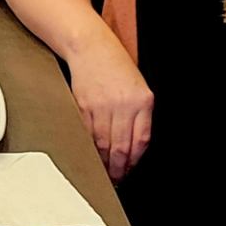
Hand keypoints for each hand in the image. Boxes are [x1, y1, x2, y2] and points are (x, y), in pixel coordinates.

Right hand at [67, 34, 154, 180]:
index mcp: (142, 101)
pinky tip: (91, 154)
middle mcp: (123, 105)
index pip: (141, 140)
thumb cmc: (115, 66)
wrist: (90, 47)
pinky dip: (90, 148)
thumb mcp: (138, 86)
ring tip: (103, 171)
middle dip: (119, 167)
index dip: (135, 160)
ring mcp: (102, 106)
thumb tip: (134, 144)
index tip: (130, 170)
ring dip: (103, 162)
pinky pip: (88, 134)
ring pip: (103, 144)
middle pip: (121, 146)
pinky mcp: (83, 106)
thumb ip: (140, 114)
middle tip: (116, 178)